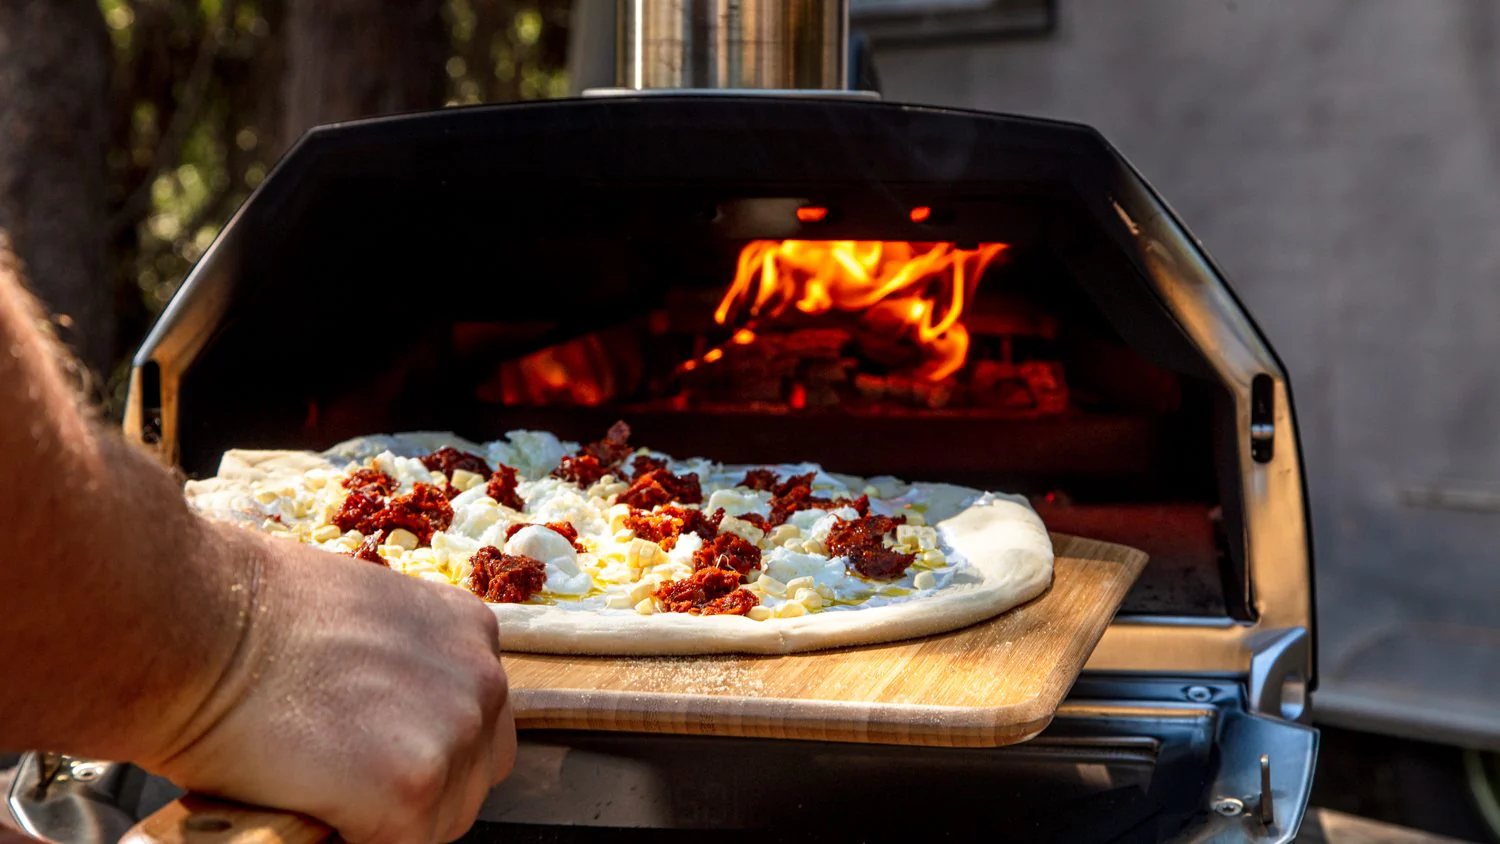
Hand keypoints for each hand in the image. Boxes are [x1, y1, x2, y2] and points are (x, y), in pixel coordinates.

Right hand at [140, 521, 515, 843]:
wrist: (195, 623)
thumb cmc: (245, 617)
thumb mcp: (358, 624)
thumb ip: (398, 672)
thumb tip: (388, 723)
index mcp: (467, 630)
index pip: (475, 722)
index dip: (422, 749)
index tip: (375, 757)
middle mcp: (481, 677)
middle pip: (473, 776)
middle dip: (414, 789)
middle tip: (340, 777)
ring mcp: (454, 731)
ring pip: (440, 821)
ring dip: (383, 819)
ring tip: (315, 781)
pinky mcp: (415, 786)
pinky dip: (350, 836)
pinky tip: (306, 799)